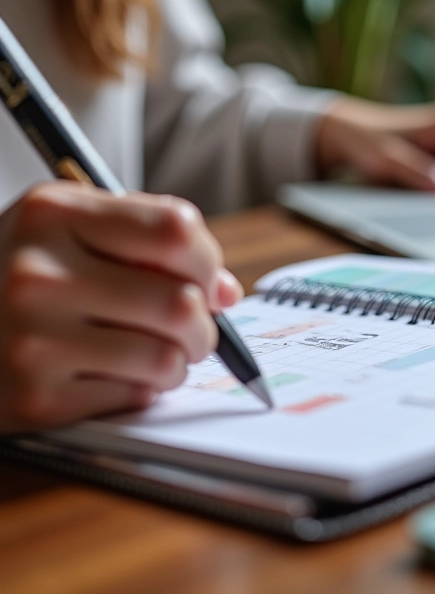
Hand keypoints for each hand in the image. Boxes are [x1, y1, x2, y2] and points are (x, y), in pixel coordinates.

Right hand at [0, 183, 242, 432]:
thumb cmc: (28, 270)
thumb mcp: (75, 227)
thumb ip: (152, 241)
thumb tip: (226, 291)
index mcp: (54, 214)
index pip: (175, 231)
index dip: (207, 259)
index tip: (204, 278)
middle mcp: (37, 274)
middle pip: (181, 303)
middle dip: (205, 324)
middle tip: (194, 328)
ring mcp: (31, 340)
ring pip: (167, 358)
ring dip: (179, 361)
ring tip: (158, 351)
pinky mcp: (33, 399)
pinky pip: (135, 396)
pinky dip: (142, 388)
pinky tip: (116, 373)